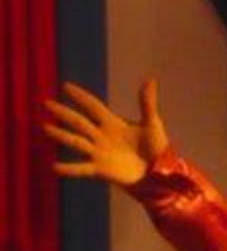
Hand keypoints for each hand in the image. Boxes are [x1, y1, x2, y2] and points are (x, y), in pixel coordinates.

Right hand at [44, 79, 167, 186]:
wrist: (158, 171)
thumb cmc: (155, 146)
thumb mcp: (152, 123)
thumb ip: (147, 103)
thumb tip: (149, 79)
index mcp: (113, 123)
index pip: (93, 106)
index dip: (81, 96)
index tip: (66, 86)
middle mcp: (101, 136)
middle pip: (79, 122)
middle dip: (63, 113)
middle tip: (46, 103)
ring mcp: (99, 152)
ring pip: (76, 141)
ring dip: (61, 135)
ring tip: (45, 127)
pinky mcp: (100, 169)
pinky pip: (81, 168)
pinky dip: (68, 168)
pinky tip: (54, 166)